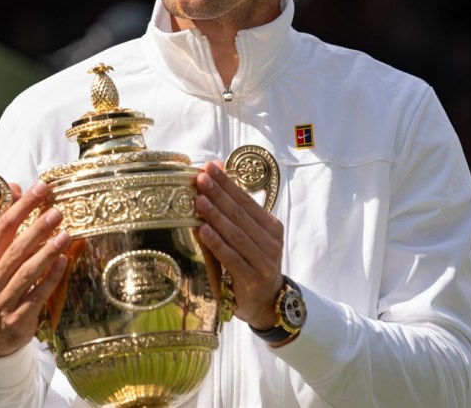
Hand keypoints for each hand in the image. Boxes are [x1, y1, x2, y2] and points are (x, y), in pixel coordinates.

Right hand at [0, 180, 71, 356]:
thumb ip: (6, 224)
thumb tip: (14, 187)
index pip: (3, 227)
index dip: (22, 206)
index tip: (41, 188)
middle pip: (16, 249)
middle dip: (37, 229)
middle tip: (57, 212)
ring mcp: (4, 299)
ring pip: (27, 272)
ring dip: (47, 252)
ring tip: (65, 235)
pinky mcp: (19, 317)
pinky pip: (38, 295)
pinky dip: (51, 279)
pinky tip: (64, 263)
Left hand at [194, 160, 283, 329]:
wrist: (267, 302)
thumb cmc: (254, 263)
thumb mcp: (250, 236)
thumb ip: (235, 209)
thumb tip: (216, 171)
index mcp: (271, 227)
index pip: (246, 200)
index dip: (227, 183)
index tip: (209, 168)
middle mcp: (271, 242)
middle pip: (240, 215)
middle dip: (219, 194)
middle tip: (201, 178)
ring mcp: (264, 262)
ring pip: (236, 234)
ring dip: (216, 216)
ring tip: (198, 200)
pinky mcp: (252, 280)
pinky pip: (231, 258)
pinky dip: (217, 243)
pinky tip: (203, 230)